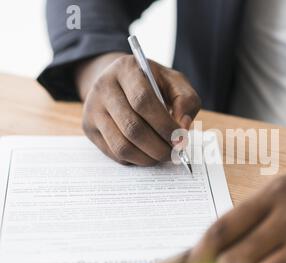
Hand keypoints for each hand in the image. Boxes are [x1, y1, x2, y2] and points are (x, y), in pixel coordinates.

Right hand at [76, 52, 200, 165]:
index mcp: (126, 69)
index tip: (180, 137)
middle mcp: (104, 86)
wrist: (120, 81)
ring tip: (164, 155)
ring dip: (148, 158)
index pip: (143, 100)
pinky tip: (148, 153)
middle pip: (132, 127)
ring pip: (122, 145)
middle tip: (175, 153)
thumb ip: (186, 101)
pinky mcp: (89, 128)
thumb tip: (183, 127)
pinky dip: (136, 159)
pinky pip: (114, 153)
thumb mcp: (174, 82)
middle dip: (159, 147)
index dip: (164, 124)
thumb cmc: (154, 83)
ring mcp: (93, 109)